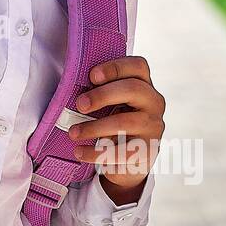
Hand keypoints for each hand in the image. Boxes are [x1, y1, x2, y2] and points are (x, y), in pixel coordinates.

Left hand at [67, 56, 165, 203]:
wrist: (129, 159)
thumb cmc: (114, 122)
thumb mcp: (110, 104)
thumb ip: (99, 92)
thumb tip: (71, 89)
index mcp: (144, 84)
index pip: (138, 66)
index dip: (115, 67)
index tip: (92, 76)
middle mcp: (154, 102)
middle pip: (133, 89)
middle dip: (102, 95)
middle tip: (80, 104)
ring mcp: (153, 126)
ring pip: (125, 122)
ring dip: (94, 127)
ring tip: (73, 133)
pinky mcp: (148, 150)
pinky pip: (120, 151)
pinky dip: (95, 152)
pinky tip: (80, 152)